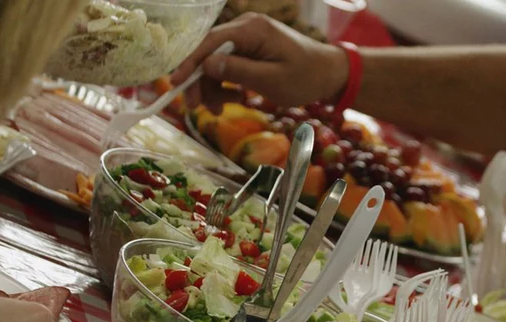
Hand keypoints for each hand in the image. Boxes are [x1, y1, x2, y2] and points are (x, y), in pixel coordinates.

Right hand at [171, 13, 347, 111]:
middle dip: (200, 80)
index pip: (210, 43)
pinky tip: (233, 99)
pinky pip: (228, 64)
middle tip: (197, 107)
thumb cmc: (306, 78)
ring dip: (213, 86)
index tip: (176, 83)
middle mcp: (246, 28)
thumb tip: (208, 65)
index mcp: (252, 30)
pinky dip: (225, 84)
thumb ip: (239, 71)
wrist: (330, 74)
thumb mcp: (273, 81)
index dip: (191, 63)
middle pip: (209, 52)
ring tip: (220, 109)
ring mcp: (248, 38)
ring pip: (216, 61)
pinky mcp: (250, 49)